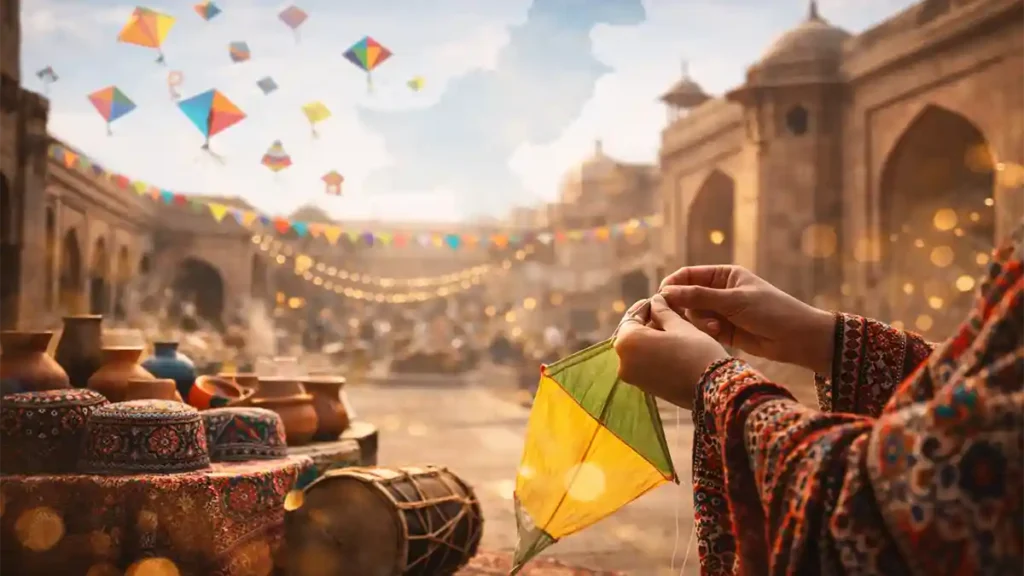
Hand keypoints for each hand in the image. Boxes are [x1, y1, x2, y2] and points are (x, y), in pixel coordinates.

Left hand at [613, 295, 728, 409]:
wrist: (714, 389)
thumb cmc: (697, 352)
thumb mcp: (680, 326)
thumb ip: (663, 312)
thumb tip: (655, 300)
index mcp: (627, 343)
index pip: (631, 318)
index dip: (646, 307)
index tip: (658, 301)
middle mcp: (623, 363)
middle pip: (633, 335)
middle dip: (649, 323)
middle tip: (668, 314)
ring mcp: (633, 378)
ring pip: (639, 350)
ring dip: (652, 338)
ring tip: (673, 329)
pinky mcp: (645, 389)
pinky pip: (644, 365)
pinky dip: (654, 354)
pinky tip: (672, 347)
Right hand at [659, 265, 836, 373]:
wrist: (797, 338)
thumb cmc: (771, 311)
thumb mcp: (734, 300)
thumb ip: (699, 296)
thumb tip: (667, 292)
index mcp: (724, 275)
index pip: (689, 275)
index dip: (673, 284)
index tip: (661, 296)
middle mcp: (720, 291)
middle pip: (687, 296)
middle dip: (686, 306)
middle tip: (684, 316)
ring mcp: (721, 311)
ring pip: (693, 315)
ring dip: (700, 321)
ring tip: (716, 328)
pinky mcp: (723, 331)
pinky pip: (703, 329)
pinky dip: (706, 331)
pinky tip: (719, 334)